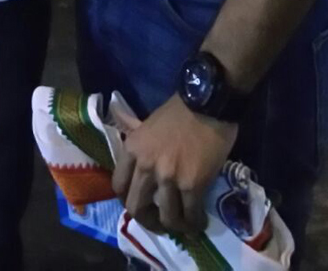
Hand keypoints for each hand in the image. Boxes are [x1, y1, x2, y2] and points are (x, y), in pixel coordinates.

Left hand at [112, 94, 237, 235]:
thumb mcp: (149, 122)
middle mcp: (146, 166)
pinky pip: (190, 214)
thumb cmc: (180, 109)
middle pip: (136, 208)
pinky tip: (200, 223)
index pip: (118, 186)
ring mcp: (168, 177)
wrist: (209, 101)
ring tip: (184, 225)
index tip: (140, 203)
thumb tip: (124, 129)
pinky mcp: (192, 185)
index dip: (128, 200)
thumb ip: (138, 137)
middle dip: (149, 221)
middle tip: (160, 222)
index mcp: (133, 148)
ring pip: (166, 217)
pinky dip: (195, 223)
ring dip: (175, 225)